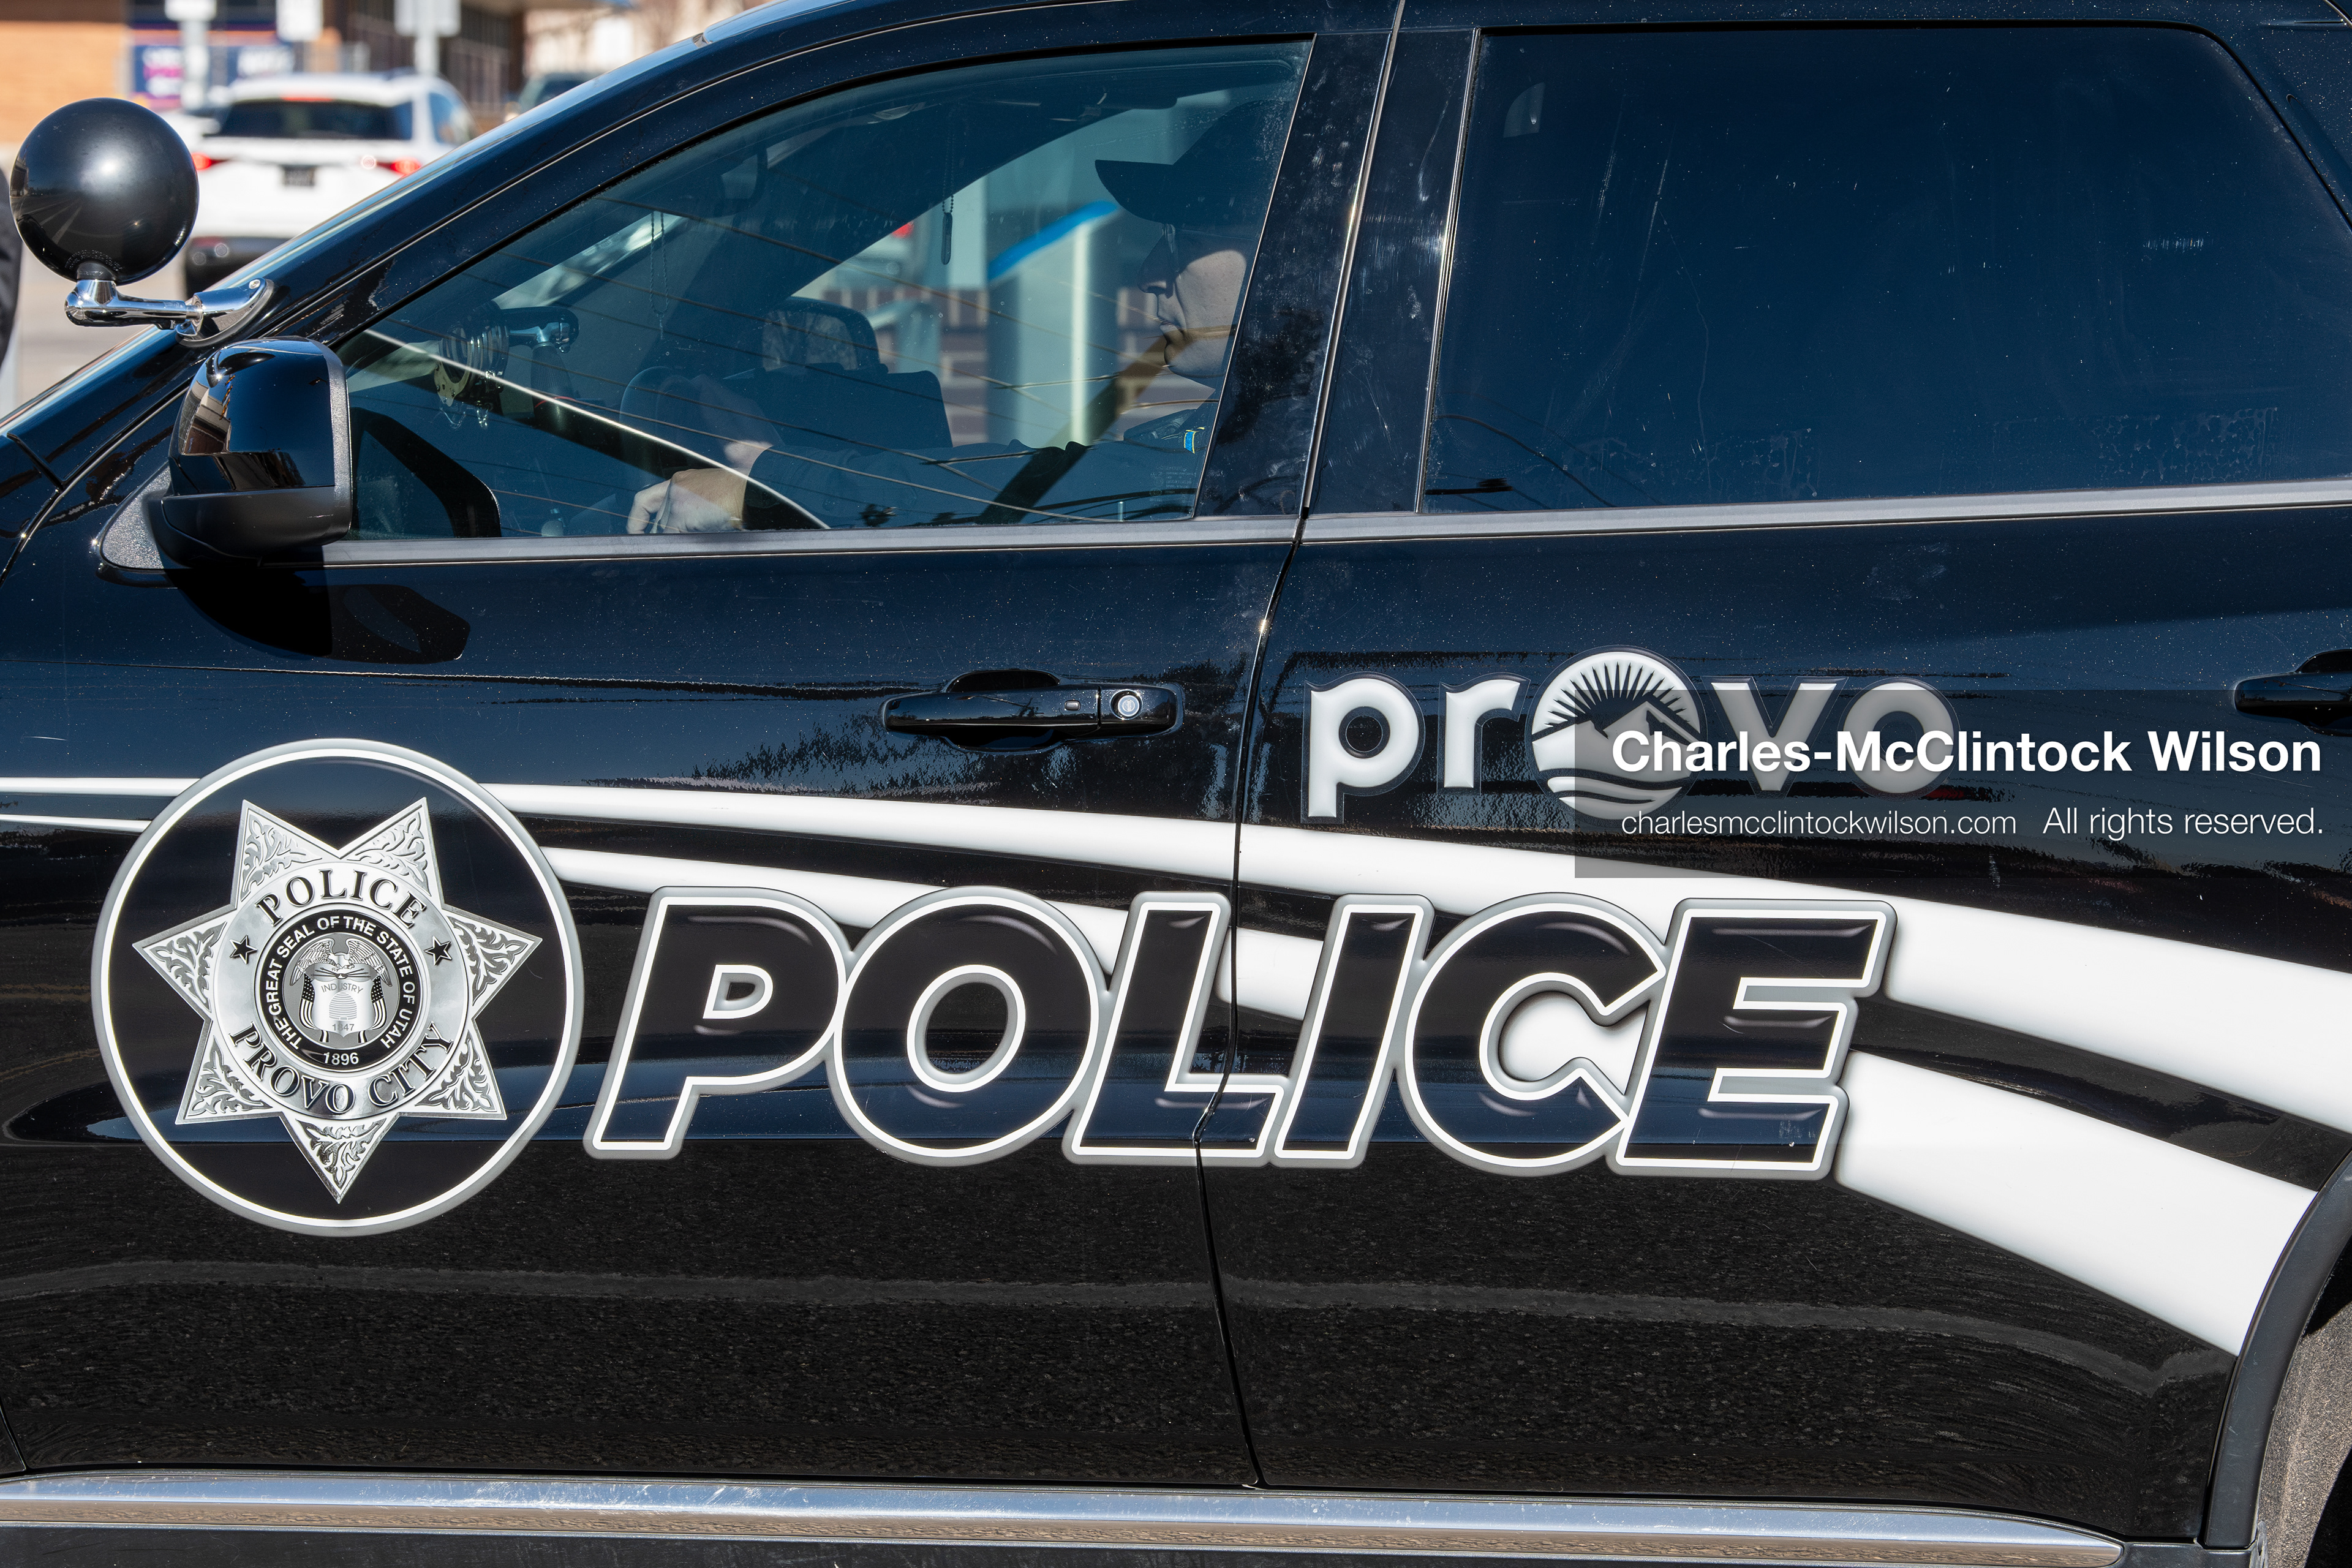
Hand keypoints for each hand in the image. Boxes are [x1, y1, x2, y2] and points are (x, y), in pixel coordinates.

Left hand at [627, 465, 754, 533]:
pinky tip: (693, 544)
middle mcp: (674, 486)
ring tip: (695, 542)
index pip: (648, 498)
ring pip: (666, 530)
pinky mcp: (681, 514)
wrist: (751, 490)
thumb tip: (690, 524)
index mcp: (682, 479)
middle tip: (669, 547)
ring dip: (678, 539)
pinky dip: (680, 544)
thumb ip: (696, 502)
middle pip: (658, 519)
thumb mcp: (713, 491)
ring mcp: (676, 500)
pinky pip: (673, 536)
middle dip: (664, 535)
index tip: (635, 530)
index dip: (638, 516)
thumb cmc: (743, 490)